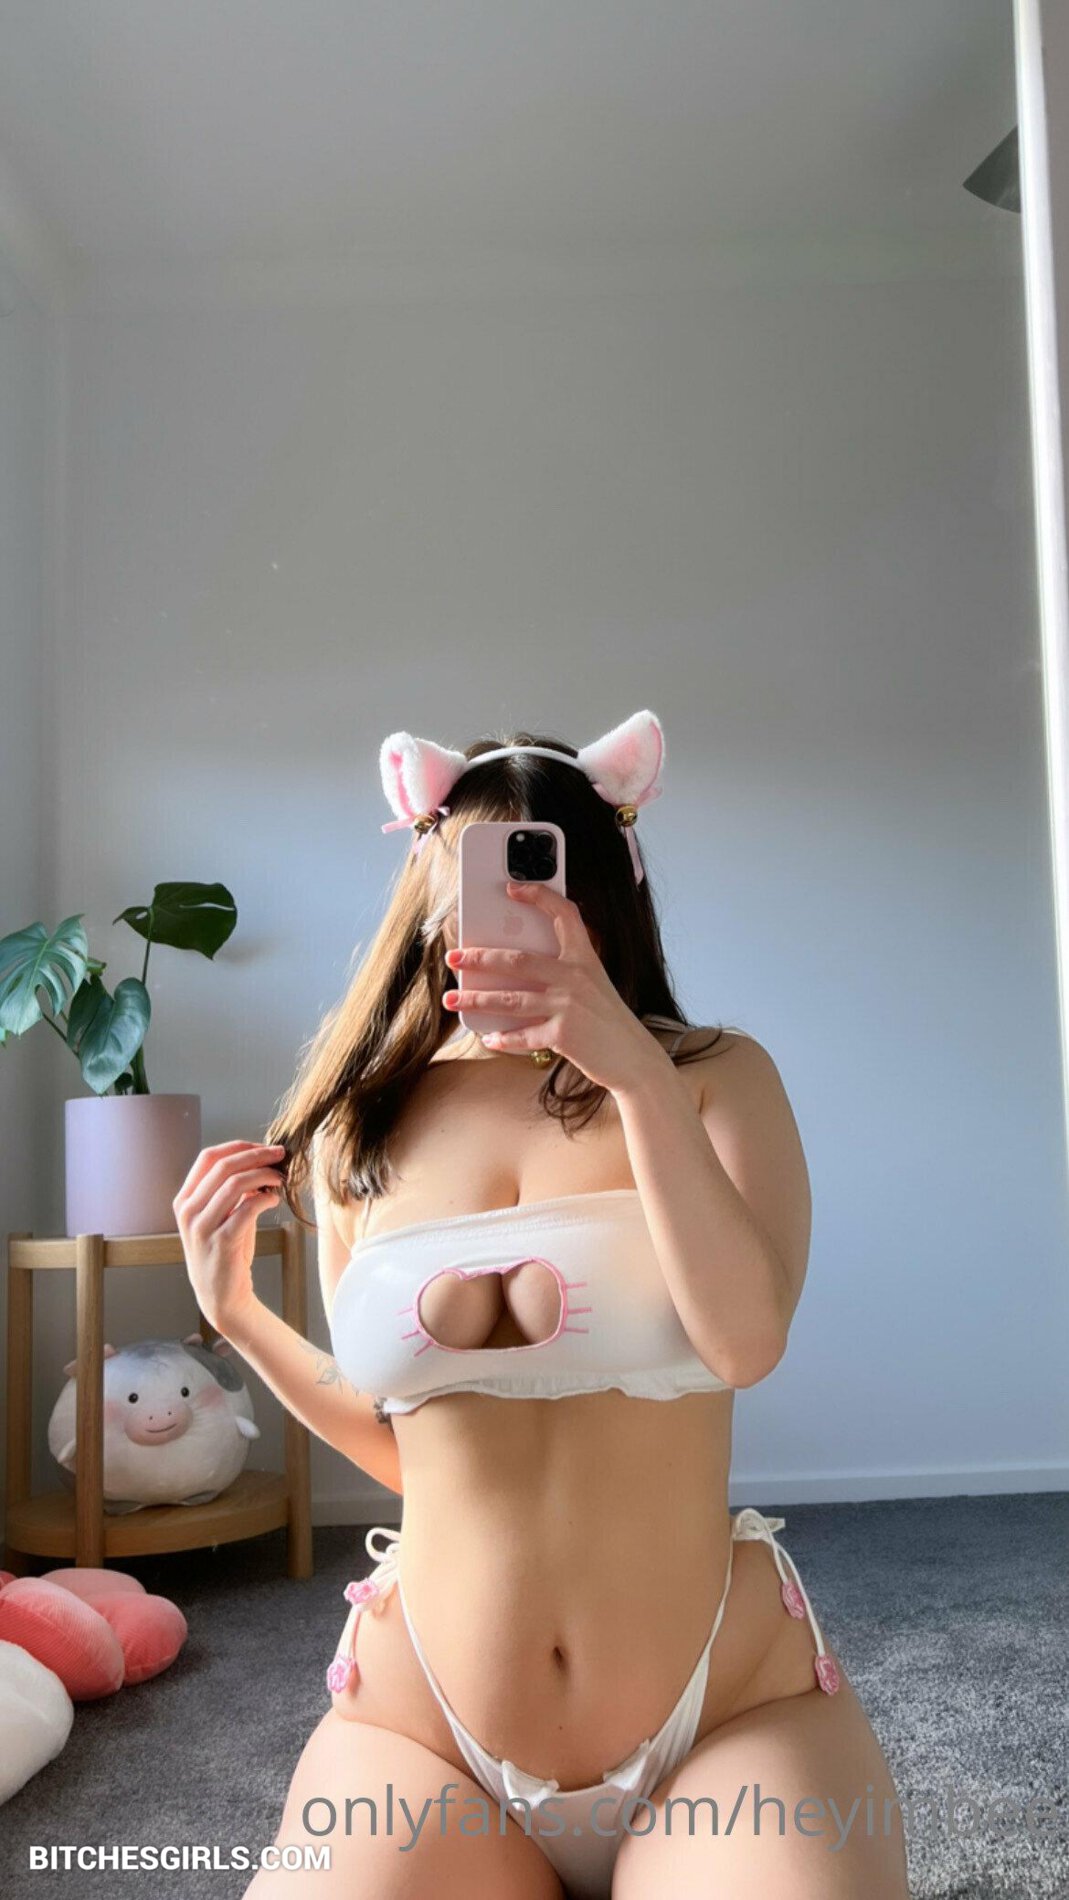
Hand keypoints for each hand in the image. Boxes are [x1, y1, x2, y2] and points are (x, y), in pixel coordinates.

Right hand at [173, 1140, 286, 1330]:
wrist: (222, 1295)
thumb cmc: (226, 1251)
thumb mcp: (221, 1215)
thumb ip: (231, 1190)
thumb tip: (260, 1161)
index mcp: (185, 1199)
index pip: (209, 1157)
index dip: (239, 1147)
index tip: (264, 1148)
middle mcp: (188, 1211)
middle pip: (224, 1166)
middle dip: (257, 1155)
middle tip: (280, 1154)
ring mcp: (202, 1227)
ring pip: (235, 1183)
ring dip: (263, 1175)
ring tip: (280, 1178)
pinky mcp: (222, 1242)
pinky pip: (247, 1208)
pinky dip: (265, 1198)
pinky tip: (275, 1199)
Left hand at [441, 881, 665, 1094]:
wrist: (634, 1058)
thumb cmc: (609, 1020)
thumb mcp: (594, 985)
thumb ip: (564, 972)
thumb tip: (514, 970)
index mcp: (585, 958)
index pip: (564, 914)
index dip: (539, 896)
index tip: (512, 888)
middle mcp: (576, 977)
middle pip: (517, 960)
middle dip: (480, 958)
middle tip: (454, 957)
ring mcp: (568, 1006)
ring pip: (509, 999)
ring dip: (476, 999)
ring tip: (453, 998)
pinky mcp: (563, 1035)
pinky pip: (522, 1035)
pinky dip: (502, 1038)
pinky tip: (489, 1037)